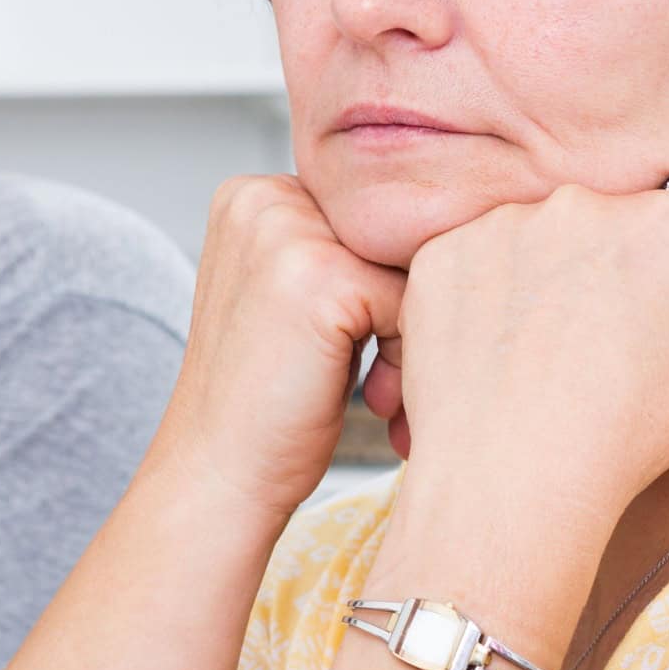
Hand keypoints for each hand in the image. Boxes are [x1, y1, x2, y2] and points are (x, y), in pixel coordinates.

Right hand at [148, 176, 406, 527]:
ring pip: (410, 265)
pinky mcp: (319, 277)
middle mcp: (262, 196)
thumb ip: (341, 248)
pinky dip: (410, 357)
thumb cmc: (267, 404)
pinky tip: (376, 398)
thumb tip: (451, 223)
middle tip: (383, 378)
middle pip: (393, 234)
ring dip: (414, 332)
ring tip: (381, 390)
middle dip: (405, 306)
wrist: (218, 476)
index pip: (369, 215)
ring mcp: (287, 232)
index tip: (371, 346)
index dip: (387, 284)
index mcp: (251, 193)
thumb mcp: (292, 300)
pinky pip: (413, 300)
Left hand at [375, 181, 668, 550]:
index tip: (650, 334)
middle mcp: (583, 201)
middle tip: (590, 352)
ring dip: (536, 280)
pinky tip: (490, 358)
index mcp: (666, 219)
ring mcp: (503, 224)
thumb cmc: (628, 433)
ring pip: (532, 240)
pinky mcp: (442, 254)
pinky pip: (468, 264)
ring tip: (537, 361)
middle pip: (603, 225)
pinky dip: (476, 300)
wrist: (512, 477)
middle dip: (602, 271)